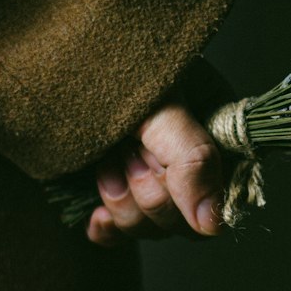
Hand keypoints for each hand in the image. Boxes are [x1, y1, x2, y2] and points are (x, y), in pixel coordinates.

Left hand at [85, 75, 227, 248]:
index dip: (185, 193)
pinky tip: (96, 216)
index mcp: (217, 136)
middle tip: (124, 149)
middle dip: (146, 191)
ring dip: (122, 201)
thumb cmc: (121, 66)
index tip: (152, 156)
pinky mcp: (118, 190)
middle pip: (182, 222)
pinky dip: (108, 228)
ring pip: (150, 229)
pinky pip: (121, 233)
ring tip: (104, 159)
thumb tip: (212, 226)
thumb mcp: (163, 108)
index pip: (219, 200)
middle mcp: (192, 161)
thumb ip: (193, 161)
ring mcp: (153, 177)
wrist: (71, 56)